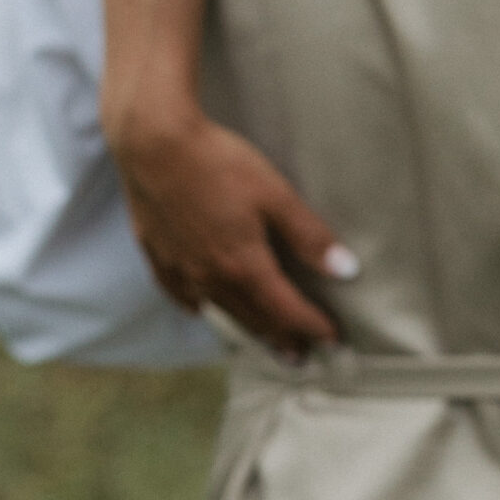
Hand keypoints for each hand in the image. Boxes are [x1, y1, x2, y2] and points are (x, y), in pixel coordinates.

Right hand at [111, 106, 356, 356]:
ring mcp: (180, 268)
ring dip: (244, 328)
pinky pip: (179, 293)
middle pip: (252, 317)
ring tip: (260, 340)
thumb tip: (346, 270)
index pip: (286, 309)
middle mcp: (210, 277)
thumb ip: (309, 235)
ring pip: (218, 309)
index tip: (333, 338)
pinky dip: (196, 305)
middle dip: (281, 337)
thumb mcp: (275, 193)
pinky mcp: (156, 253)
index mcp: (243, 266)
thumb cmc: (219, 162)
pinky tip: (199, 308)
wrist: (153, 144)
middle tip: (299, 355)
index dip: (312, 325)